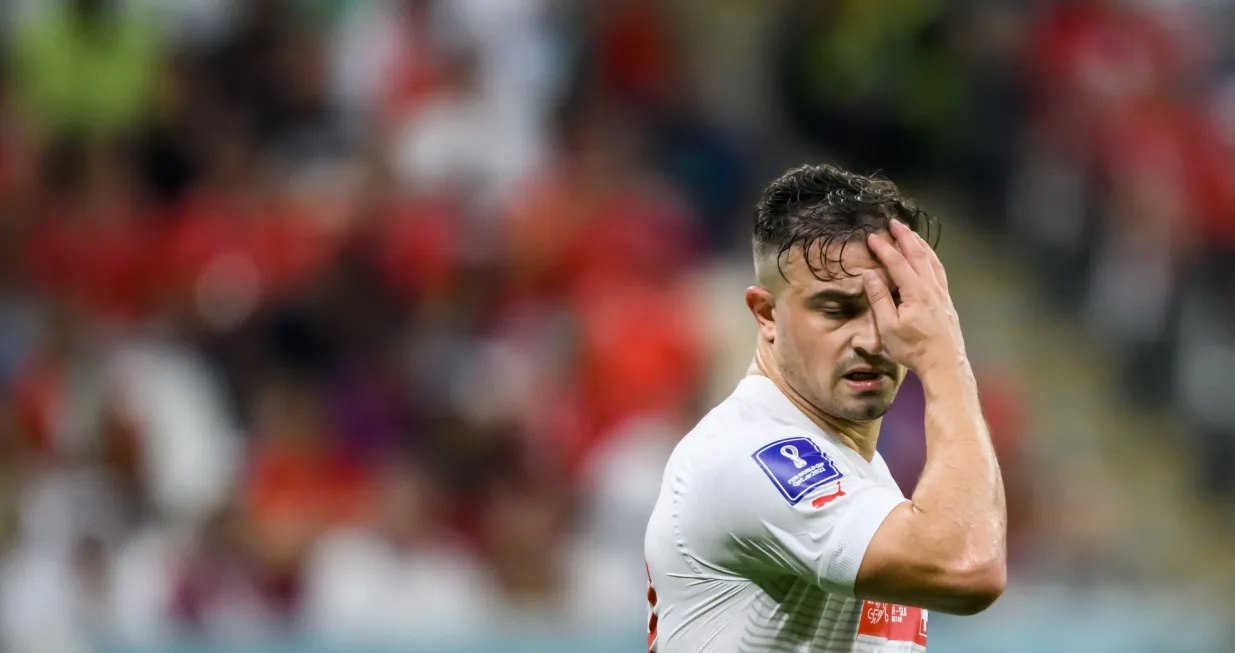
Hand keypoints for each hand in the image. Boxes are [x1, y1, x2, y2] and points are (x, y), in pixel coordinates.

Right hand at [863, 220, 967, 376]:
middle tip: (894, 223)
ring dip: (920, 244)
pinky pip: (939, 270)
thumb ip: (879, 299)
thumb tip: (870, 275)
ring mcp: (942, 293)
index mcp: (916, 292)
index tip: (872, 236)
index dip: (884, 248)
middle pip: (918, 254)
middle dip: (905, 237)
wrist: (945, 364)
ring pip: (931, 260)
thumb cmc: (914, 349)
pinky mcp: (946, 300)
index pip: (897, 263)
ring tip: (911, 233)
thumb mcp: (888, 327)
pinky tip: (928, 257)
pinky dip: (931, 257)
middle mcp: (931, 287)